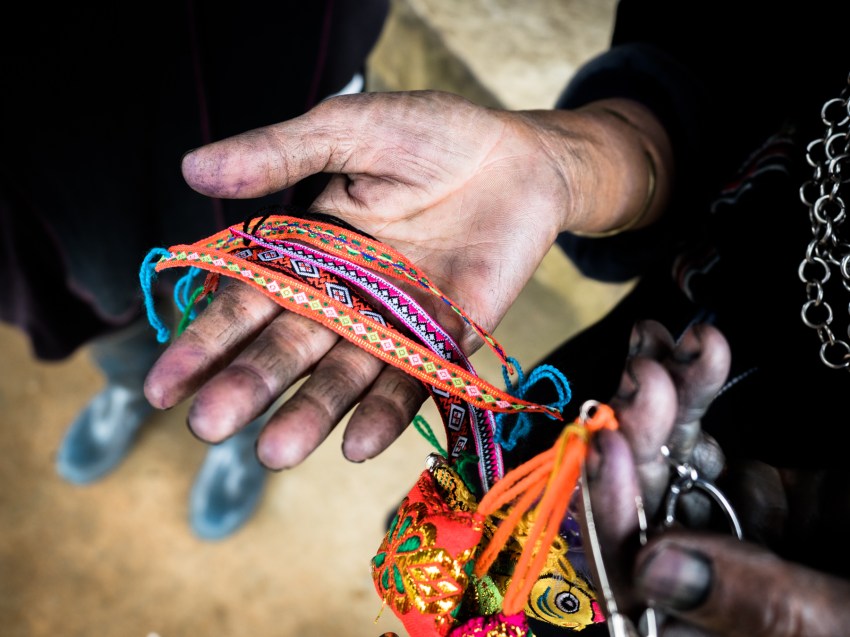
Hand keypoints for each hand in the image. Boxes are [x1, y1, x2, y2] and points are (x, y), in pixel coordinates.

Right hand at [144, 90, 645, 468]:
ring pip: (344, 375)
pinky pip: (413, 381)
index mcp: (306, 251)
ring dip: (310, 412)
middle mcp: (342, 296)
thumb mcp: (350, 129)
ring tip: (274, 451)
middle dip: (249, 385)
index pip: (246, 302)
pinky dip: (387, 412)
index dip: (206, 342)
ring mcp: (393, 322)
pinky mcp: (444, 339)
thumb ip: (280, 153)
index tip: (163, 386)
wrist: (520, 157)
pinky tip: (357, 443)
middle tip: (208, 425)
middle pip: (288, 347)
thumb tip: (192, 168)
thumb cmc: (432, 137)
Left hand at [582, 320, 849, 635]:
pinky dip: (693, 391)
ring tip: (667, 344)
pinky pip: (708, 439)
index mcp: (719, 634)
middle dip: (639, 435)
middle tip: (649, 377)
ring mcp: (737, 534)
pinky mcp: (768, 494)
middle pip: (643, 509)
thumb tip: (653, 570)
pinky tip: (695, 348)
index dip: (612, 514)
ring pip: (666, 463)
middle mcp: (713, 584)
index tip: (613, 446)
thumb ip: (765, 609)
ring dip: (660, 400)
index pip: (635, 581)